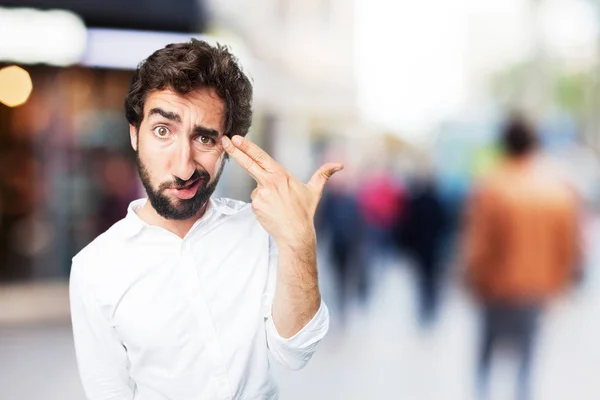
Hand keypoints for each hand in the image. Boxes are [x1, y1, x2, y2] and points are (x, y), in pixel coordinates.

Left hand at [222, 135, 342, 247]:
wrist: (296, 233)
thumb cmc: (304, 211)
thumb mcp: (314, 190)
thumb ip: (324, 174)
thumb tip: (340, 165)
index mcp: (280, 175)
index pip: (261, 157)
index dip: (248, 147)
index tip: (236, 138)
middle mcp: (269, 182)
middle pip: (248, 163)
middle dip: (234, 151)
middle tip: (224, 141)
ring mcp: (260, 194)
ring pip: (257, 188)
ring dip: (265, 194)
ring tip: (278, 205)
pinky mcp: (255, 205)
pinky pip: (256, 200)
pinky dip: (262, 204)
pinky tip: (272, 211)